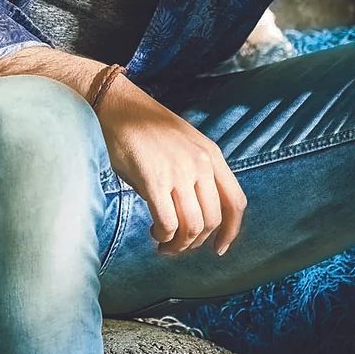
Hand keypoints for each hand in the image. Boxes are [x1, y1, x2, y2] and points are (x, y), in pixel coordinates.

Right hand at [96, 76, 246, 255]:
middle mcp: (201, 163)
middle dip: (196, 242)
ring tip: (164, 242)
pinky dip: (163, 236)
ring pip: (192, 227)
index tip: (218, 248)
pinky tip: (154, 232)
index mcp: (211, 154)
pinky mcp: (154, 179)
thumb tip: (193, 216)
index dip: (230, 232)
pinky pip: (167, 223)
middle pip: (213, 220)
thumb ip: (196, 174)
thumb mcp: (185, 144)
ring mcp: (179, 171)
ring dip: (179, 244)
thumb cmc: (146, 128)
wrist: (118, 105)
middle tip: (178, 245)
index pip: (236, 202)